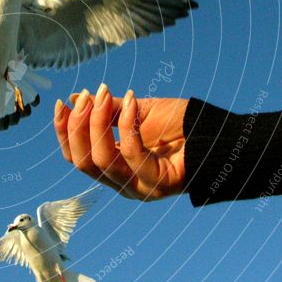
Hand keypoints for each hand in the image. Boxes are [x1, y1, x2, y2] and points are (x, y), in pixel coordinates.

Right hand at [53, 84, 187, 200]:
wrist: (219, 135)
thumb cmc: (182, 125)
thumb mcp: (137, 111)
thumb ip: (108, 110)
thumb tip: (76, 98)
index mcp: (114, 169)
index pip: (76, 157)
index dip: (64, 132)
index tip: (62, 103)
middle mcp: (122, 183)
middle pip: (83, 161)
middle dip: (78, 126)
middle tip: (88, 96)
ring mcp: (138, 187)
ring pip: (100, 160)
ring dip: (97, 123)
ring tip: (103, 95)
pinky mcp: (156, 183)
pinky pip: (130, 153)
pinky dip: (126, 124)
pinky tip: (133, 100)